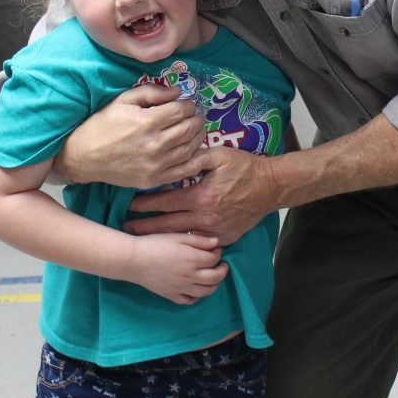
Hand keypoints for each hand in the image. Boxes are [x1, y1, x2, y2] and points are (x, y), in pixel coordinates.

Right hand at [56, 84, 205, 190]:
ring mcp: (155, 165)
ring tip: (196, 130)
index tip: (187, 104)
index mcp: (146, 122)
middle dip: (196, 119)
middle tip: (195, 116)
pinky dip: (196, 159)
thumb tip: (177, 92)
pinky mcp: (154, 180)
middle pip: (189, 129)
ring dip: (198, 136)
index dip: (188, 105)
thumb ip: (151, 92)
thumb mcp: (123, 100)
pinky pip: (185, 170)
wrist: (83, 156)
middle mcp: (154, 144)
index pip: (181, 110)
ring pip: (190, 148)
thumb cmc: (102, 124)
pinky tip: (196, 151)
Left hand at [125, 147, 276, 245]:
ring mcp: (214, 231)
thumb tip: (173, 157)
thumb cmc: (245, 168)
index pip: (165, 202)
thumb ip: (194, 157)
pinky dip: (183, 242)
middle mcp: (204, 218)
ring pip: (180, 237)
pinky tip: (171, 242)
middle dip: (144, 227)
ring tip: (143, 239)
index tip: (129, 206)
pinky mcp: (224, 238)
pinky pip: (198, 242)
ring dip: (161, 237)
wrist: (271, 187)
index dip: (144, 205)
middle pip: (166, 225)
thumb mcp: (219, 155)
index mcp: (200, 197)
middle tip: (126, 228)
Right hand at [131, 233, 227, 304]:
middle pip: (216, 277)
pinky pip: (190, 300)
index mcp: (192, 259)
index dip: (218, 252)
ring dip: (214, 284)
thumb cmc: (155, 244)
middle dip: (222, 270)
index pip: (214, 258)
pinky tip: (196, 288)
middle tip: (222, 264)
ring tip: (212, 276)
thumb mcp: (178, 236)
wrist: (134, 259)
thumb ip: (199, 240)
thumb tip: (217, 243)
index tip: (216, 248)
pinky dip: (197, 296)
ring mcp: (182, 288)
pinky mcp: (172, 295)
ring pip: (206, 291)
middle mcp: (190, 276)